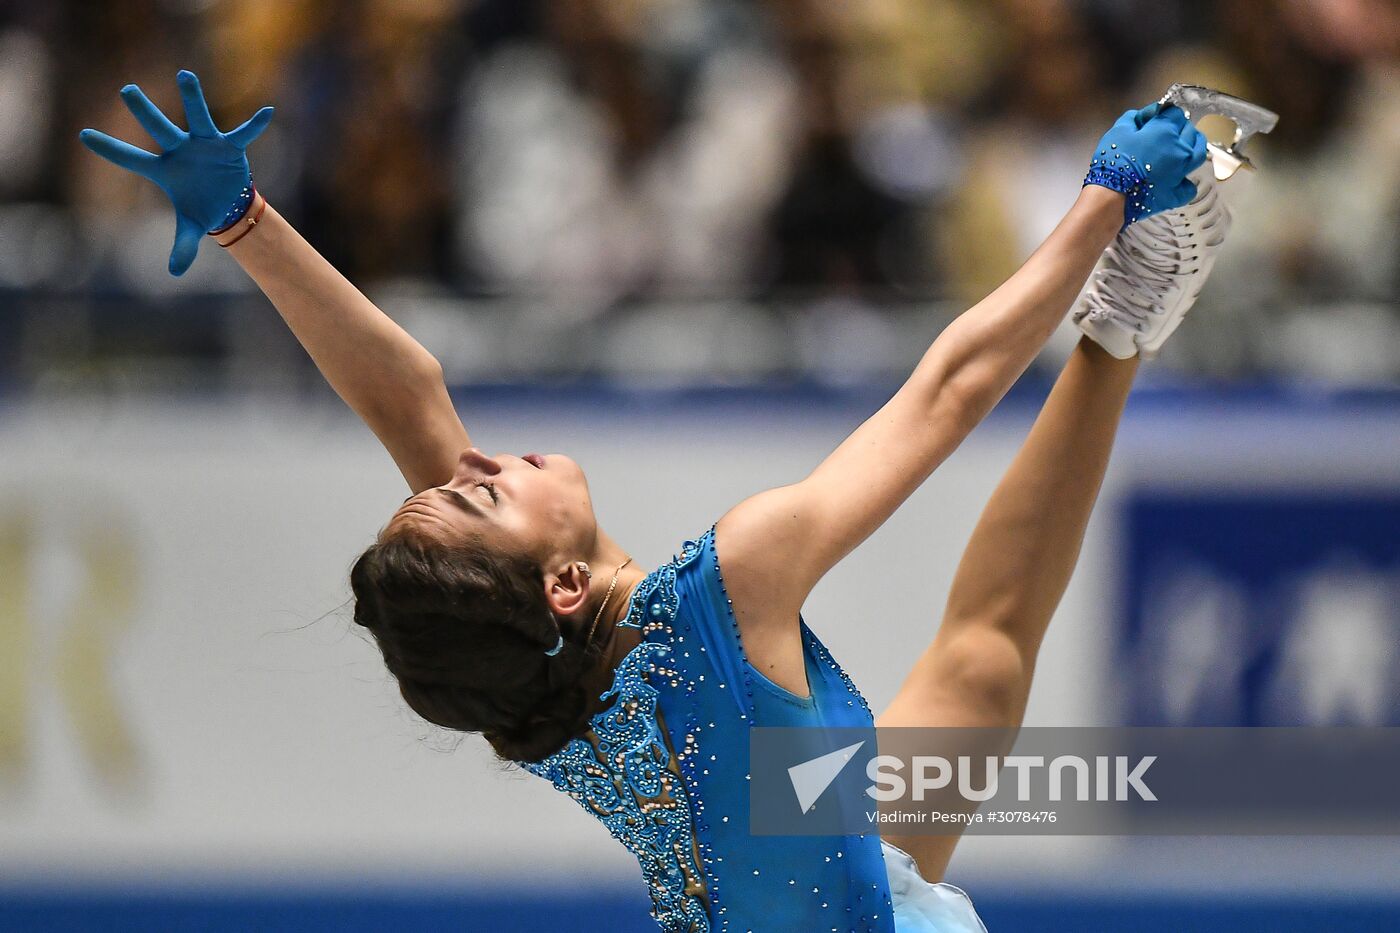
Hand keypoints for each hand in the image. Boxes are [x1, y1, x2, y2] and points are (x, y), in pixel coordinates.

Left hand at [79, 70, 273, 275]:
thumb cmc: (202, 207)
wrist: (228, 201)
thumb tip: (175, 273)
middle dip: (144, 111)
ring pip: (197, 118)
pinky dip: (255, 124)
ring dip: (192, 98)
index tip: (83, 135)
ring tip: (184, 75)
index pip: (133, 159)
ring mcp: (205, 144)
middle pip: (159, 129)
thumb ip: (183, 246)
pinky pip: (243, 134)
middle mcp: (181, 150)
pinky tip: (267, 113)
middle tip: (126, 91)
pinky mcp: (229, 145)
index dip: (110, 149)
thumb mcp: (192, 227)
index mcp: (164, 169)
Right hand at [1083, 103, 1207, 226]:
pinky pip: (1189, 186)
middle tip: (1166, 131)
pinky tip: (1178, 180)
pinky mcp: (1177, 193)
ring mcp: (1182, 172)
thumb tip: (1141, 117)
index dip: (1163, 112)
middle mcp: (1180, 149)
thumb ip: (1132, 118)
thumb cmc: (1113, 164)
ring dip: (1193, 146)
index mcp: (1166, 131)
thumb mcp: (1118, 131)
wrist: (1111, 198)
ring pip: (1199, 153)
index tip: (1154, 117)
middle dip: (1179, 127)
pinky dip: (1186, 181)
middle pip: (1189, 130)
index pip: (1174, 113)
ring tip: (1182, 148)